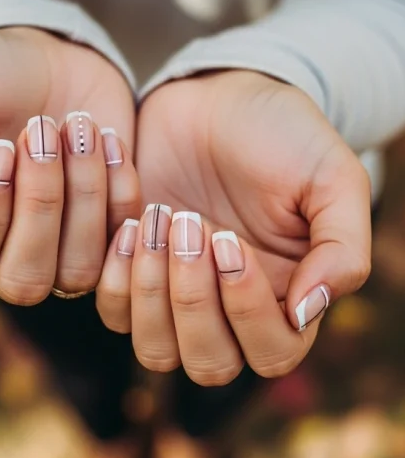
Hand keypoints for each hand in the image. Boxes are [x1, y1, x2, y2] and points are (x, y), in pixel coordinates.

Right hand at [0, 27, 138, 303]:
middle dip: (39, 204)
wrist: (43, 55)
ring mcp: (60, 253)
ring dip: (83, 194)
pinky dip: (119, 187)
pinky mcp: (108, 233)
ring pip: (78, 271)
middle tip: (41, 129)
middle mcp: (2, 259)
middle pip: (24, 281)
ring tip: (78, 126)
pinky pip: (121, 240)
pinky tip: (107, 137)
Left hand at [98, 70, 370, 382]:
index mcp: (288, 299)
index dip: (248, 311)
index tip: (229, 241)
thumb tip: (308, 313)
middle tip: (188, 224)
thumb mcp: (332, 180)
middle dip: (192, 302)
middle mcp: (230, 312)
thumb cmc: (284, 135)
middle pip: (208, 365)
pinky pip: (113, 311)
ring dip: (151, 292)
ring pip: (155, 351)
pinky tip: (132, 219)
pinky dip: (116, 273)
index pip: (273, 352)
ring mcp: (176, 297)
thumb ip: (342, 249)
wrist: (219, 92)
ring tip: (157, 219)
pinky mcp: (132, 274)